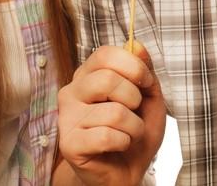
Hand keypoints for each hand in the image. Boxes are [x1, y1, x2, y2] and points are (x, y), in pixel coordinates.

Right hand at [57, 42, 165, 185]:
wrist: (124, 171)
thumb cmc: (134, 131)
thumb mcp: (149, 97)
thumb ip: (144, 70)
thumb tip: (137, 45)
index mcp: (89, 74)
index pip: (105, 54)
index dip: (133, 65)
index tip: (146, 81)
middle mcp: (72, 91)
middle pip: (107, 79)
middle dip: (134, 98)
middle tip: (135, 112)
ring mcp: (67, 117)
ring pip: (114, 112)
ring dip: (134, 127)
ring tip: (129, 134)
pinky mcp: (69, 143)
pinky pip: (106, 136)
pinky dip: (124, 142)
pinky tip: (118, 146)